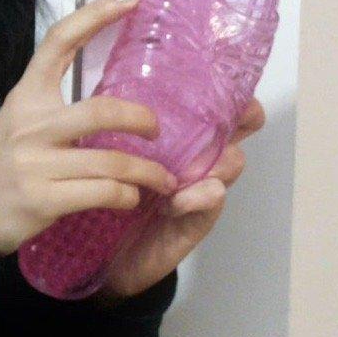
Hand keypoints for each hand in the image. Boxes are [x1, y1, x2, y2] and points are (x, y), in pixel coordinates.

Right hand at [0, 0, 175, 256]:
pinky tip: (130, 198)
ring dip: (148, 172)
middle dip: (142, 120)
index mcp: (25, 97)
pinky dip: (126, 196)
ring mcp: (36, 164)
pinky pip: (103, 193)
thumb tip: (107, 103)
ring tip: (165, 180)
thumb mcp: (15, 123)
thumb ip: (51, 108)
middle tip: (158, 130)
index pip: (60, 41)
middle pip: (103, 110)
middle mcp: (31, 125)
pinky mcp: (43, 200)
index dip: (96, 15)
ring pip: (112, 161)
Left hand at [92, 96, 266, 305]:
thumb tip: (115, 83)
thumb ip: (119, 122)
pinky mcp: (196, 221)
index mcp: (181, 139)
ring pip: (230, 162)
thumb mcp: (111, 151)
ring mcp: (200, 189)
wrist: (103, 253)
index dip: (234, 98)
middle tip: (218, 123)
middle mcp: (198, 160)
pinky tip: (174, 202)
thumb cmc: (110, 191)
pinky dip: (197, 197)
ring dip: (214, 160)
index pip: (219, 110)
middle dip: (234, 122)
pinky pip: (212, 201)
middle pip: (234, 131)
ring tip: (182, 169)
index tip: (226, 88)